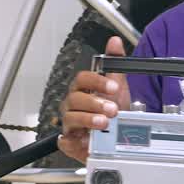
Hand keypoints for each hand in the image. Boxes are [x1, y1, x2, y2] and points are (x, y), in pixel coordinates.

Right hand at [57, 36, 131, 163]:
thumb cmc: (112, 110)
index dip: (97, 82)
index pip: (82, 79)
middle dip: (95, 103)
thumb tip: (114, 41)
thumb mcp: (117, 87)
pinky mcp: (69, 142)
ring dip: (88, 119)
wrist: (116, 136)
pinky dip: (75, 141)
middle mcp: (73, 105)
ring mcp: (70, 123)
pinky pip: (65, 141)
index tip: (114, 87)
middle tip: (113, 109)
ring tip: (104, 123)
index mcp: (83, 90)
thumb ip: (114, 64)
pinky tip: (86, 141)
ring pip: (71, 118)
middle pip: (75, 99)